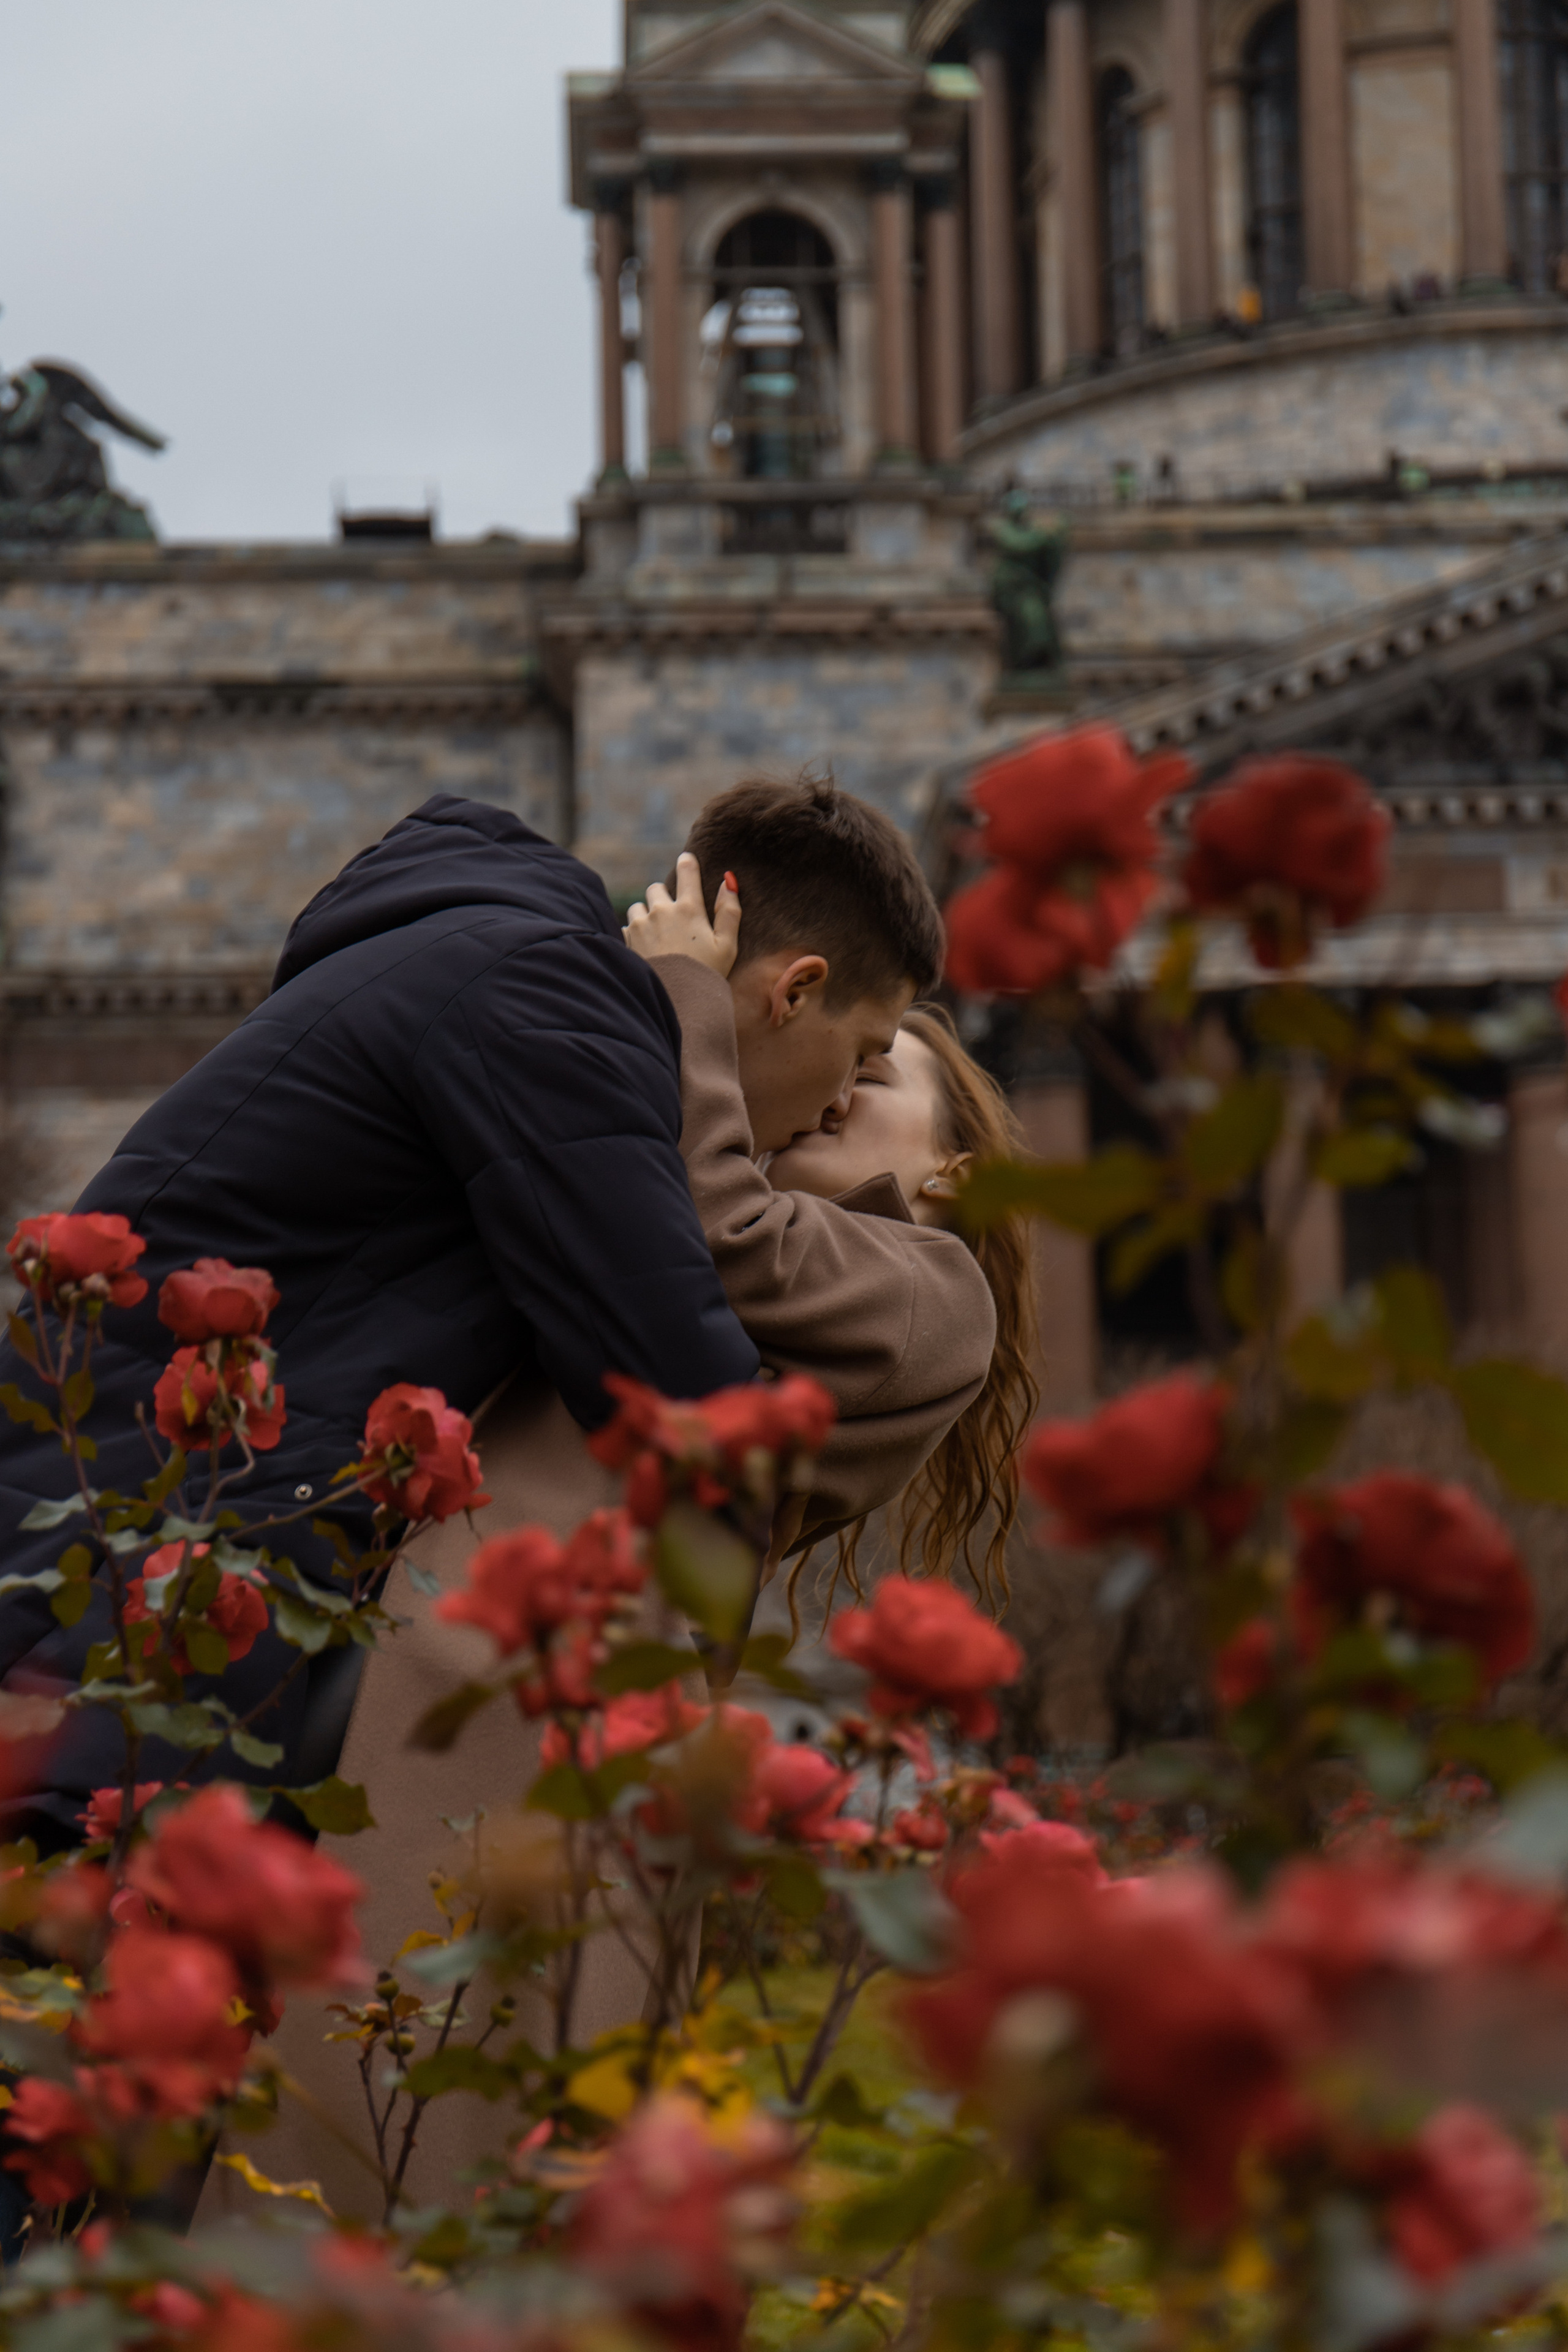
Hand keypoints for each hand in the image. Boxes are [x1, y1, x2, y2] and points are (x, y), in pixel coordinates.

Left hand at [623, 851, 740, 977]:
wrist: (675, 1003)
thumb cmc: (705, 975)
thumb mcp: (727, 946)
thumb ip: (729, 911)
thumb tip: (728, 881)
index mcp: (689, 909)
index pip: (687, 871)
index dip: (687, 863)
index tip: (686, 861)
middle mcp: (661, 911)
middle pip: (656, 888)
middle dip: (662, 897)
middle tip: (672, 916)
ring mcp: (640, 925)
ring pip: (638, 906)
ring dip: (645, 915)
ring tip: (657, 935)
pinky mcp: (626, 940)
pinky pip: (626, 927)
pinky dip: (634, 934)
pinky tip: (645, 949)